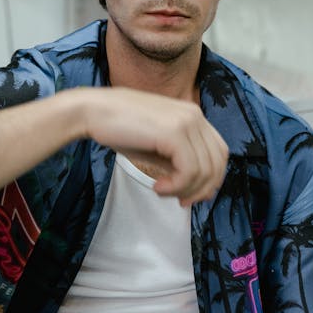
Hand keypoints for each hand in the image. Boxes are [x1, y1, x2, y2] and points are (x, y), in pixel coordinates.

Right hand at [79, 87, 228, 205]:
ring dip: (185, 190)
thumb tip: (197, 187)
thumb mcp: (157, 146)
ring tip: (162, 191)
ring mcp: (186, 122)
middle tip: (180, 201)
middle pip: (217, 163)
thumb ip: (179, 161)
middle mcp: (195, 115)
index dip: (210, 179)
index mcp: (193, 115)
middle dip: (201, 189)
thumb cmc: (120, 128)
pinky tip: (157, 187)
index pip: (219, 152)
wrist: (93, 111)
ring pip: (205, 170)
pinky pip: (189, 171)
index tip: (189, 194)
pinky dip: (176, 187)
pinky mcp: (174, 132)